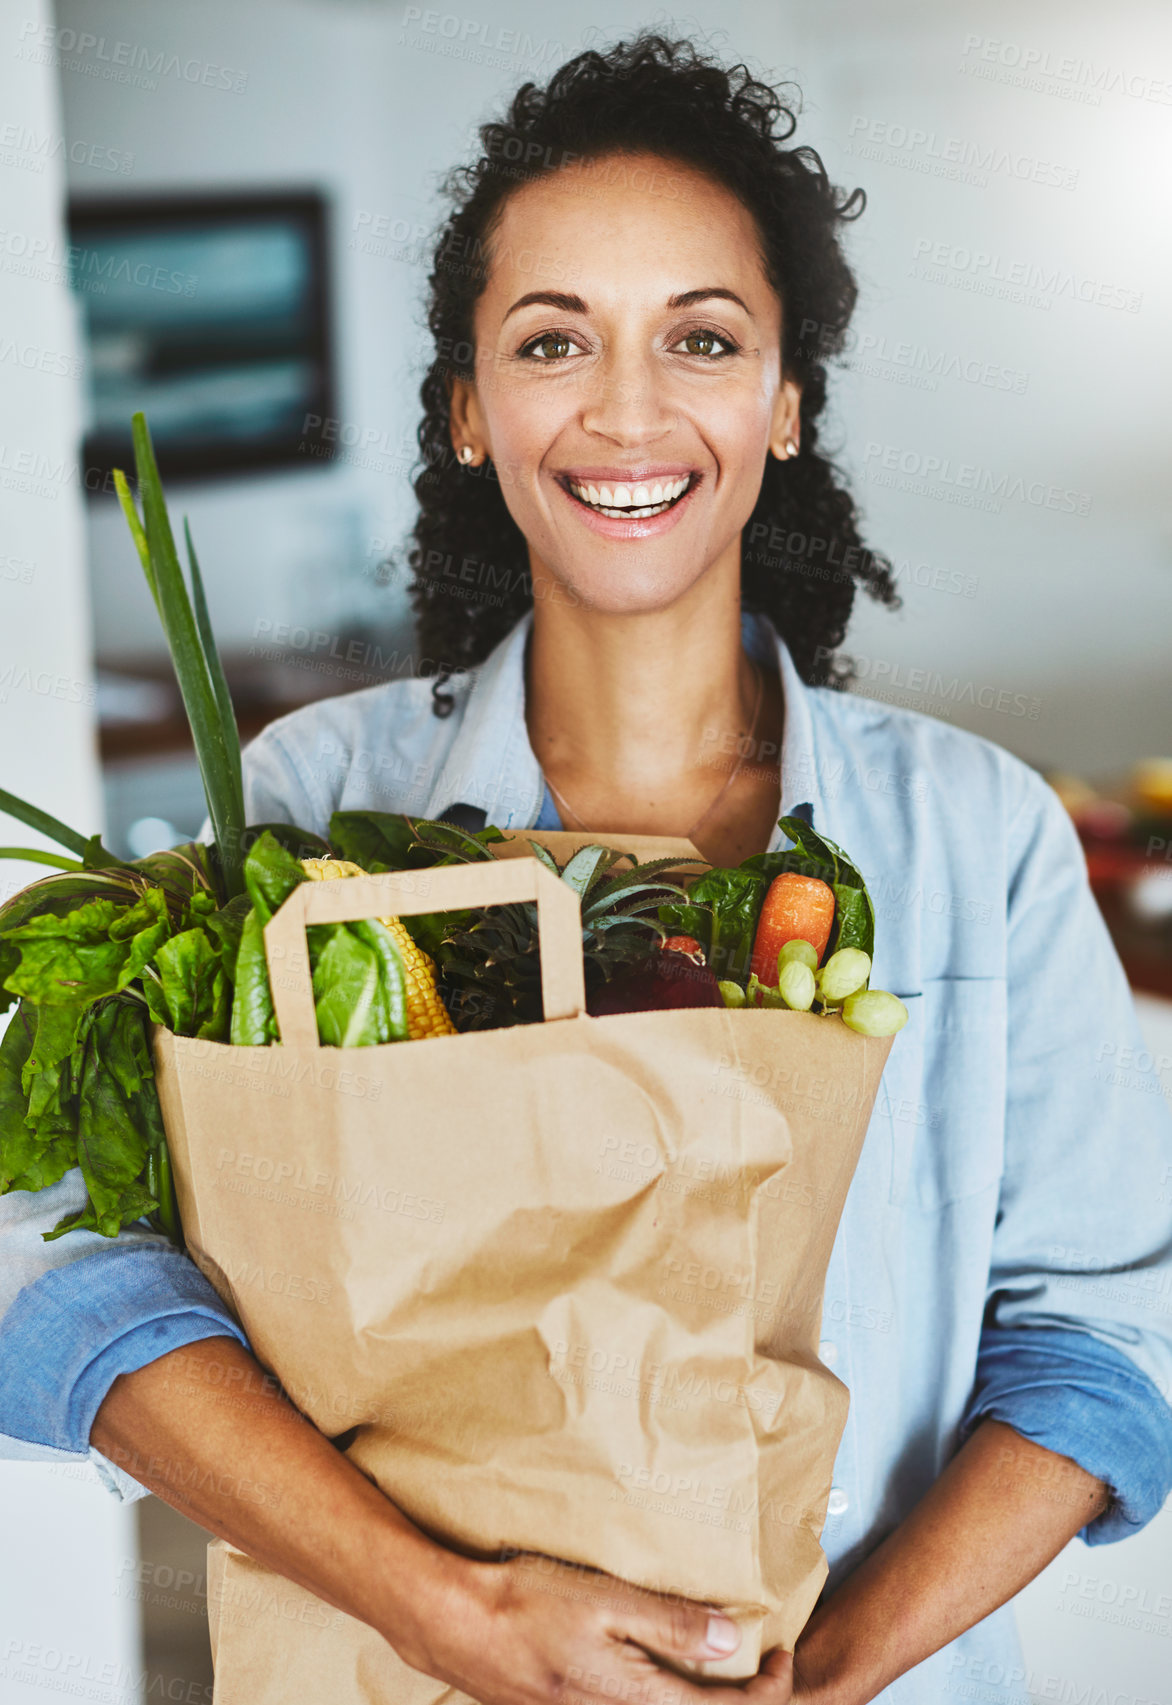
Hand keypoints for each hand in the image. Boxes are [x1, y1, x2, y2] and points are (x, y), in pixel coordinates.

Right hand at [392, 1549, 797, 1704]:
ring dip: (697, 1698)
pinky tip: (660, 1669)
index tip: (782, 1655)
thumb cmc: (526, 1605)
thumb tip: (731, 1641)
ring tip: (720, 1666)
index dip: (765, 1690)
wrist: (453, 1624)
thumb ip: (670, 1625)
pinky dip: (660, 1696)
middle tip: (764, 1666)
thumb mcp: (605, 1601)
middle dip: (736, 1698)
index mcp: (635, 1700)